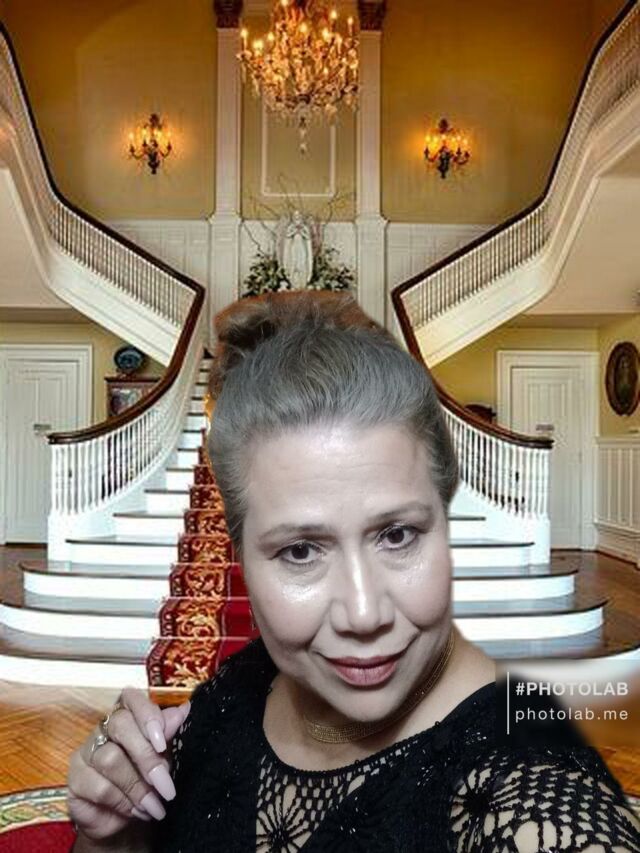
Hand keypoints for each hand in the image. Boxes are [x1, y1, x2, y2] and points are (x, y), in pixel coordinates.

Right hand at [67, 687, 190, 842]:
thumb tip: (184, 710)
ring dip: (138, 786)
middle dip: (146, 756)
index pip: (131, 698)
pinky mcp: (74, 781)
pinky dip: (124, 802)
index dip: (147, 715)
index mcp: (127, 716)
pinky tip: (136, 811)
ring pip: (110, 759)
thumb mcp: (162, 758)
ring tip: (155, 805)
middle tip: (165, 784)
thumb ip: (168, 735)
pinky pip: (100, 788)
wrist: (121, 821)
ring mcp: (85, 753)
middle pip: (120, 725)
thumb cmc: (144, 781)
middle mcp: (102, 729)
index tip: (163, 742)